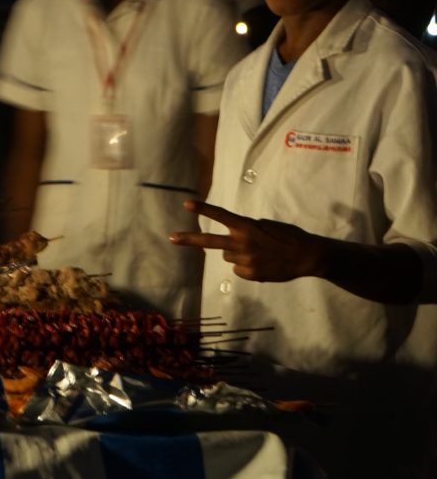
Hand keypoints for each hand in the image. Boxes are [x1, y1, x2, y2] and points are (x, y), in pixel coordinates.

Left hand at [169, 199, 325, 282]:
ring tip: (258, 252)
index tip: (186, 204)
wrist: (306, 255)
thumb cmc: (287, 236)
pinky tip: (262, 263)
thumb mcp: (265, 226)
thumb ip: (246, 231)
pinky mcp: (250, 275)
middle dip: (188, 239)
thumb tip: (232, 241)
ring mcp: (245, 260)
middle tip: (171, 237)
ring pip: (228, 256)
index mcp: (246, 227)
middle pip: (210, 241)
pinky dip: (247, 267)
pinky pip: (239, 270)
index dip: (203, 209)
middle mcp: (242, 243)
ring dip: (237, 254)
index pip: (220, 215)